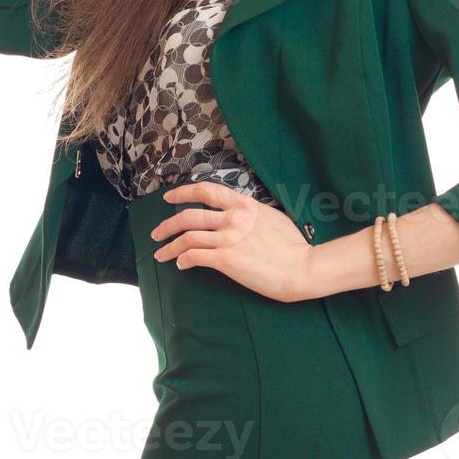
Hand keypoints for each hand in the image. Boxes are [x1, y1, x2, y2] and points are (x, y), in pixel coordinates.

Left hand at [148, 181, 316, 302]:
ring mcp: (228, 238)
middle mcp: (233, 217)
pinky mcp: (225, 259)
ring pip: (187, 237)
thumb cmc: (292, 245)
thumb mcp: (270, 217)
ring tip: (161, 254)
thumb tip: (237, 214)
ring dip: (169, 247)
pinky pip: (194, 256)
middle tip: (156, 232)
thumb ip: (250, 213)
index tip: (170, 197)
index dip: (183, 192)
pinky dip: (182, 260)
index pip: (206, 191)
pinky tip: (181, 265)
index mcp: (244, 204)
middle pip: (189, 216)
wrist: (301, 267)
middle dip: (167, 224)